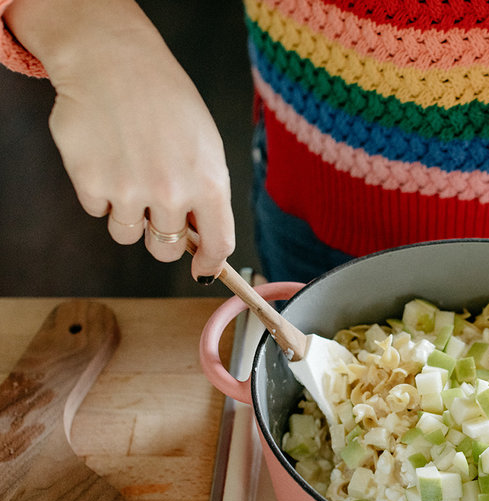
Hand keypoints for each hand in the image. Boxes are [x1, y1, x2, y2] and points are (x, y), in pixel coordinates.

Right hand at [6, 0, 234, 279]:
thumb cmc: (166, 100)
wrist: (114, 61)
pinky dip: (100, 191)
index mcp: (209, 183)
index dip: (210, 263)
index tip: (203, 270)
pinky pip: (97, 210)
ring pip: (127, 234)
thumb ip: (206, 192)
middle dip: (161, 237)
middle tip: (155, 208)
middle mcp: (171, 193)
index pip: (217, 244)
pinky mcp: (90, 183)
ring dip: (128, 213)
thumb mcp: (205, 144)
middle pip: (165, 250)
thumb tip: (200, 237)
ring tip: (129, 172)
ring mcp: (129, 191)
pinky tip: (107, 157)